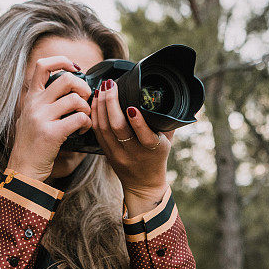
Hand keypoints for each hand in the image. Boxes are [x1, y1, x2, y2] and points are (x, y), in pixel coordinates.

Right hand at [7, 57, 92, 181]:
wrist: (23, 169)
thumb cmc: (32, 145)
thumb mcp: (30, 117)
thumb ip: (43, 101)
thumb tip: (69, 87)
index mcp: (30, 98)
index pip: (42, 65)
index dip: (62, 61)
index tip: (75, 68)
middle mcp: (34, 104)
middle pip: (66, 79)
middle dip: (83, 87)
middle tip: (86, 100)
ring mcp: (41, 118)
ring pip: (76, 99)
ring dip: (87, 109)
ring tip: (84, 119)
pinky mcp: (51, 133)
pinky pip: (79, 119)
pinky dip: (87, 124)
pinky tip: (82, 130)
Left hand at [91, 79, 173, 215]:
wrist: (143, 184)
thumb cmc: (157, 157)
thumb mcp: (167, 140)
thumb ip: (168, 120)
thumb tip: (173, 95)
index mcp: (152, 149)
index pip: (144, 136)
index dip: (138, 122)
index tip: (132, 106)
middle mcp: (133, 153)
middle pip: (117, 127)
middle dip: (111, 102)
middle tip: (111, 84)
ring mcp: (117, 154)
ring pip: (103, 128)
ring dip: (101, 105)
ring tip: (102, 87)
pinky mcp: (106, 153)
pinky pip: (97, 131)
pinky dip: (95, 113)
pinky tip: (96, 100)